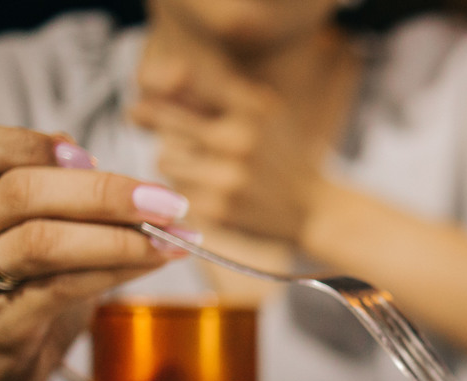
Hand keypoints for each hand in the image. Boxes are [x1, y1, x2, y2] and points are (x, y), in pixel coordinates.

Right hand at [0, 119, 191, 380]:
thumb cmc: (15, 293)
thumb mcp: (29, 234)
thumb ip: (48, 192)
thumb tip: (78, 154)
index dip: (30, 145)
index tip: (90, 157)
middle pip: (20, 192)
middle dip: (104, 192)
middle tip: (168, 202)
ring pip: (42, 243)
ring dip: (122, 237)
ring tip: (174, 239)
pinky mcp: (1, 332)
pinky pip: (61, 291)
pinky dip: (115, 272)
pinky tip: (151, 264)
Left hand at [129, 50, 322, 242]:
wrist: (315, 210)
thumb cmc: (284, 157)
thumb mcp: (264, 113)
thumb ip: (219, 92)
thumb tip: (162, 83)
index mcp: (250, 109)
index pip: (182, 84)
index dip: (161, 89)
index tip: (151, 98)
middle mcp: (237, 140)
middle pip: (164, 120)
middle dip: (161, 124)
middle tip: (165, 130)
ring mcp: (226, 177)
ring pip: (165, 159)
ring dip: (176, 163)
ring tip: (203, 168)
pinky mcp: (217, 210)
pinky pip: (176, 192)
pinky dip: (189, 193)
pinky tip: (214, 194)